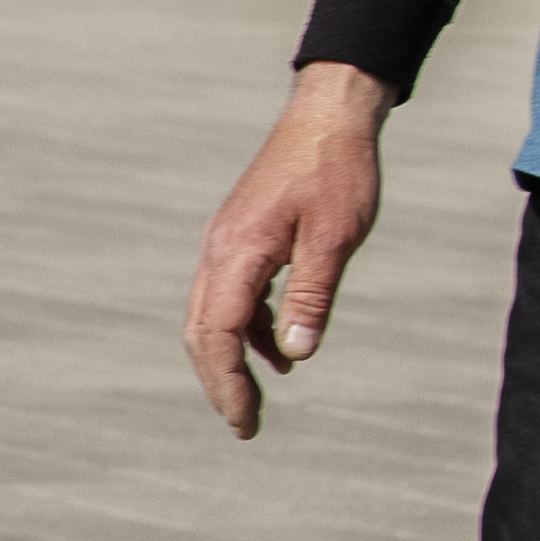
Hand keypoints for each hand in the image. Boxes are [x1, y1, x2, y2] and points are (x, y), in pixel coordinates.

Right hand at [183, 61, 393, 439]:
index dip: (229, 385)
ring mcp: (224, 244)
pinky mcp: (239, 238)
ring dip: (231, 359)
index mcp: (237, 253)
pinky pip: (230, 296)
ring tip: (262, 397)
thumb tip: (295, 355)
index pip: (218, 336)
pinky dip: (247, 330)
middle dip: (220, 383)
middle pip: (201, 334)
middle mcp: (218, 252)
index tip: (247, 423)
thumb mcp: (335, 237)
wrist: (327, 115)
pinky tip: (280, 349)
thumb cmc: (337, 171)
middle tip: (246, 426)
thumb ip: (311, 296)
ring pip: (210, 317)